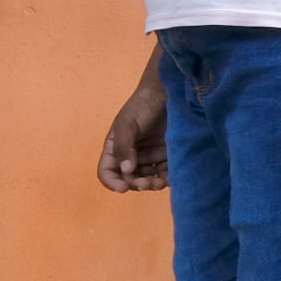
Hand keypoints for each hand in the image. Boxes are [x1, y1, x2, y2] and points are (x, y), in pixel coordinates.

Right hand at [98, 71, 169, 191]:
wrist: (169, 92)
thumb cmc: (142, 105)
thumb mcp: (127, 124)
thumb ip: (124, 147)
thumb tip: (125, 170)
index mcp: (116, 148)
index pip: (108, 171)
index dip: (112, 182)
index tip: (123, 188)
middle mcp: (132, 155)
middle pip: (129, 178)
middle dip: (136, 184)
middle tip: (147, 184)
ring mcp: (150, 155)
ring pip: (148, 178)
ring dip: (152, 184)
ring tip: (159, 183)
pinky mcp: (168, 154)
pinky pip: (165, 172)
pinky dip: (167, 178)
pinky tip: (172, 179)